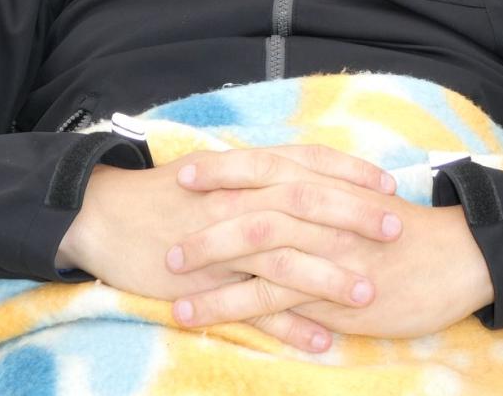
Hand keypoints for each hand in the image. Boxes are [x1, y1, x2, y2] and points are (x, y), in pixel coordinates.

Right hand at [56, 145, 400, 349]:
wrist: (106, 215)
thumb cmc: (168, 193)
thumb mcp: (219, 174)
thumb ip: (263, 175)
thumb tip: (310, 176)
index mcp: (246, 172)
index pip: (308, 164)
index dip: (350, 173)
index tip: (388, 185)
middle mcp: (239, 202)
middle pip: (306, 204)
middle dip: (354, 216)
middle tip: (396, 229)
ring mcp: (223, 245)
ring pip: (283, 258)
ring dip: (328, 275)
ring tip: (368, 291)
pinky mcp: (206, 284)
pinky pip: (252, 308)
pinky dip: (288, 324)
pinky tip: (322, 339)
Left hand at [168, 184, 494, 338]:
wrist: (461, 257)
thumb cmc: (412, 232)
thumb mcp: (366, 200)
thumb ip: (327, 194)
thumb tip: (287, 189)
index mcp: (330, 185)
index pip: (268, 168)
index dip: (225, 169)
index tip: (186, 172)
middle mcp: (324, 214)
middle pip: (253, 209)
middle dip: (206, 223)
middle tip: (167, 237)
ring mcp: (327, 254)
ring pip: (256, 255)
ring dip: (209, 270)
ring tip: (170, 285)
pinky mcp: (332, 296)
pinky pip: (274, 302)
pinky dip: (233, 308)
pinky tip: (202, 317)